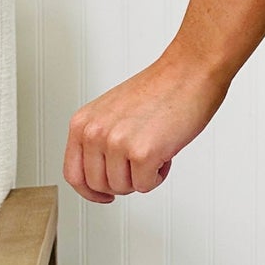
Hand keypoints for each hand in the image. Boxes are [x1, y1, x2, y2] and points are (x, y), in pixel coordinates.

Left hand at [64, 45, 230, 202]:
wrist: (191, 70)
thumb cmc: (162, 87)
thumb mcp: (113, 111)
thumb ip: (100, 139)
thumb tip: (101, 170)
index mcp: (83, 122)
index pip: (74, 174)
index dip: (89, 191)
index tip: (102, 194)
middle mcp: (95, 133)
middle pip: (99, 185)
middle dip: (124, 181)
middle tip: (141, 163)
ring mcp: (117, 143)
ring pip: (123, 188)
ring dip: (143, 176)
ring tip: (156, 149)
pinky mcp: (142, 153)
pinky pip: (145, 185)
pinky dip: (159, 175)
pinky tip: (165, 152)